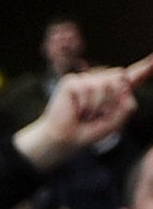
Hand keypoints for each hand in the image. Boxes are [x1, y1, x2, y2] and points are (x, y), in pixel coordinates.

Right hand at [14, 59, 149, 170]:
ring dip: (98, 105)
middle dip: (113, 99)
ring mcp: (85, 79)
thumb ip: (127, 107)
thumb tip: (124, 86)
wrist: (64, 141)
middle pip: (120, 77)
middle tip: (97, 115)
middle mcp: (100, 80)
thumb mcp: (114, 123)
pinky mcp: (72, 81)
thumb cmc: (87, 132)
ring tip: (86, 115)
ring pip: (105, 84)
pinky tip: (77, 112)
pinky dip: (85, 105)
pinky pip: (88, 88)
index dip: (145, 67)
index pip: (133, 76)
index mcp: (113, 90)